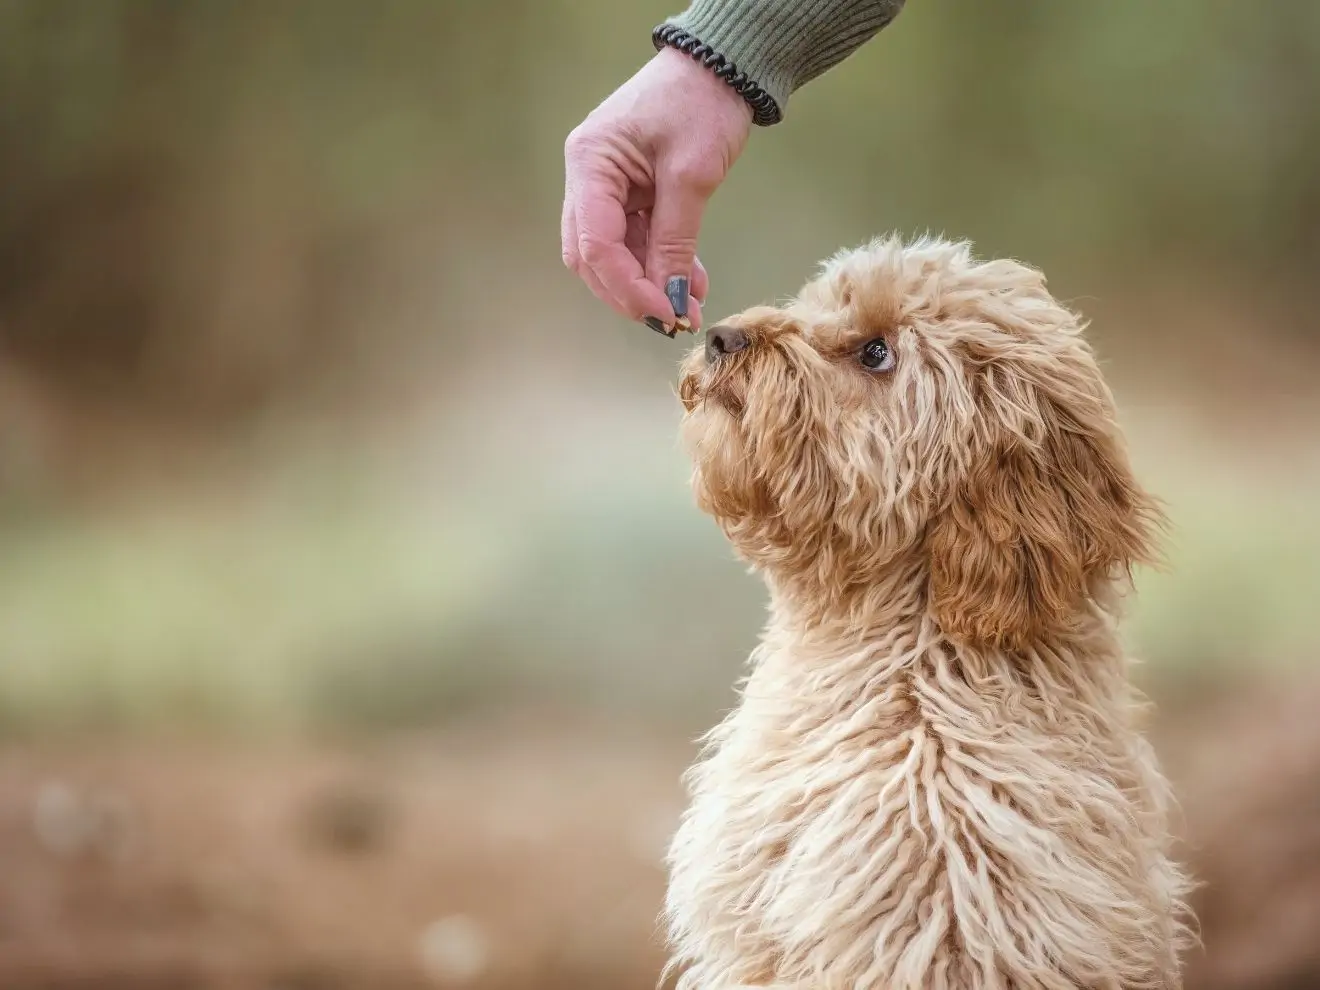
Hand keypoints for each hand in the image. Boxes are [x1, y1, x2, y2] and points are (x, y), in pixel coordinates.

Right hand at [562, 47, 751, 330]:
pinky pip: (638, 240)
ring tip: (691, 305)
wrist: (721, 67)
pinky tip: (692, 283)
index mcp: (590, 164)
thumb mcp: (692, 175)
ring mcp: (606, 186)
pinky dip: (661, 263)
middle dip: (632, 293)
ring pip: (615, 254)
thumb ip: (675, 241)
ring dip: (651, 284)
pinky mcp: (629, 193)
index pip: (595, 244)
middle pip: (593, 256)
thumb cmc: (703, 104)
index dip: (627, 287)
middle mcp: (587, 177)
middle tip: (673, 318)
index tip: (666, 313)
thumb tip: (671, 299)